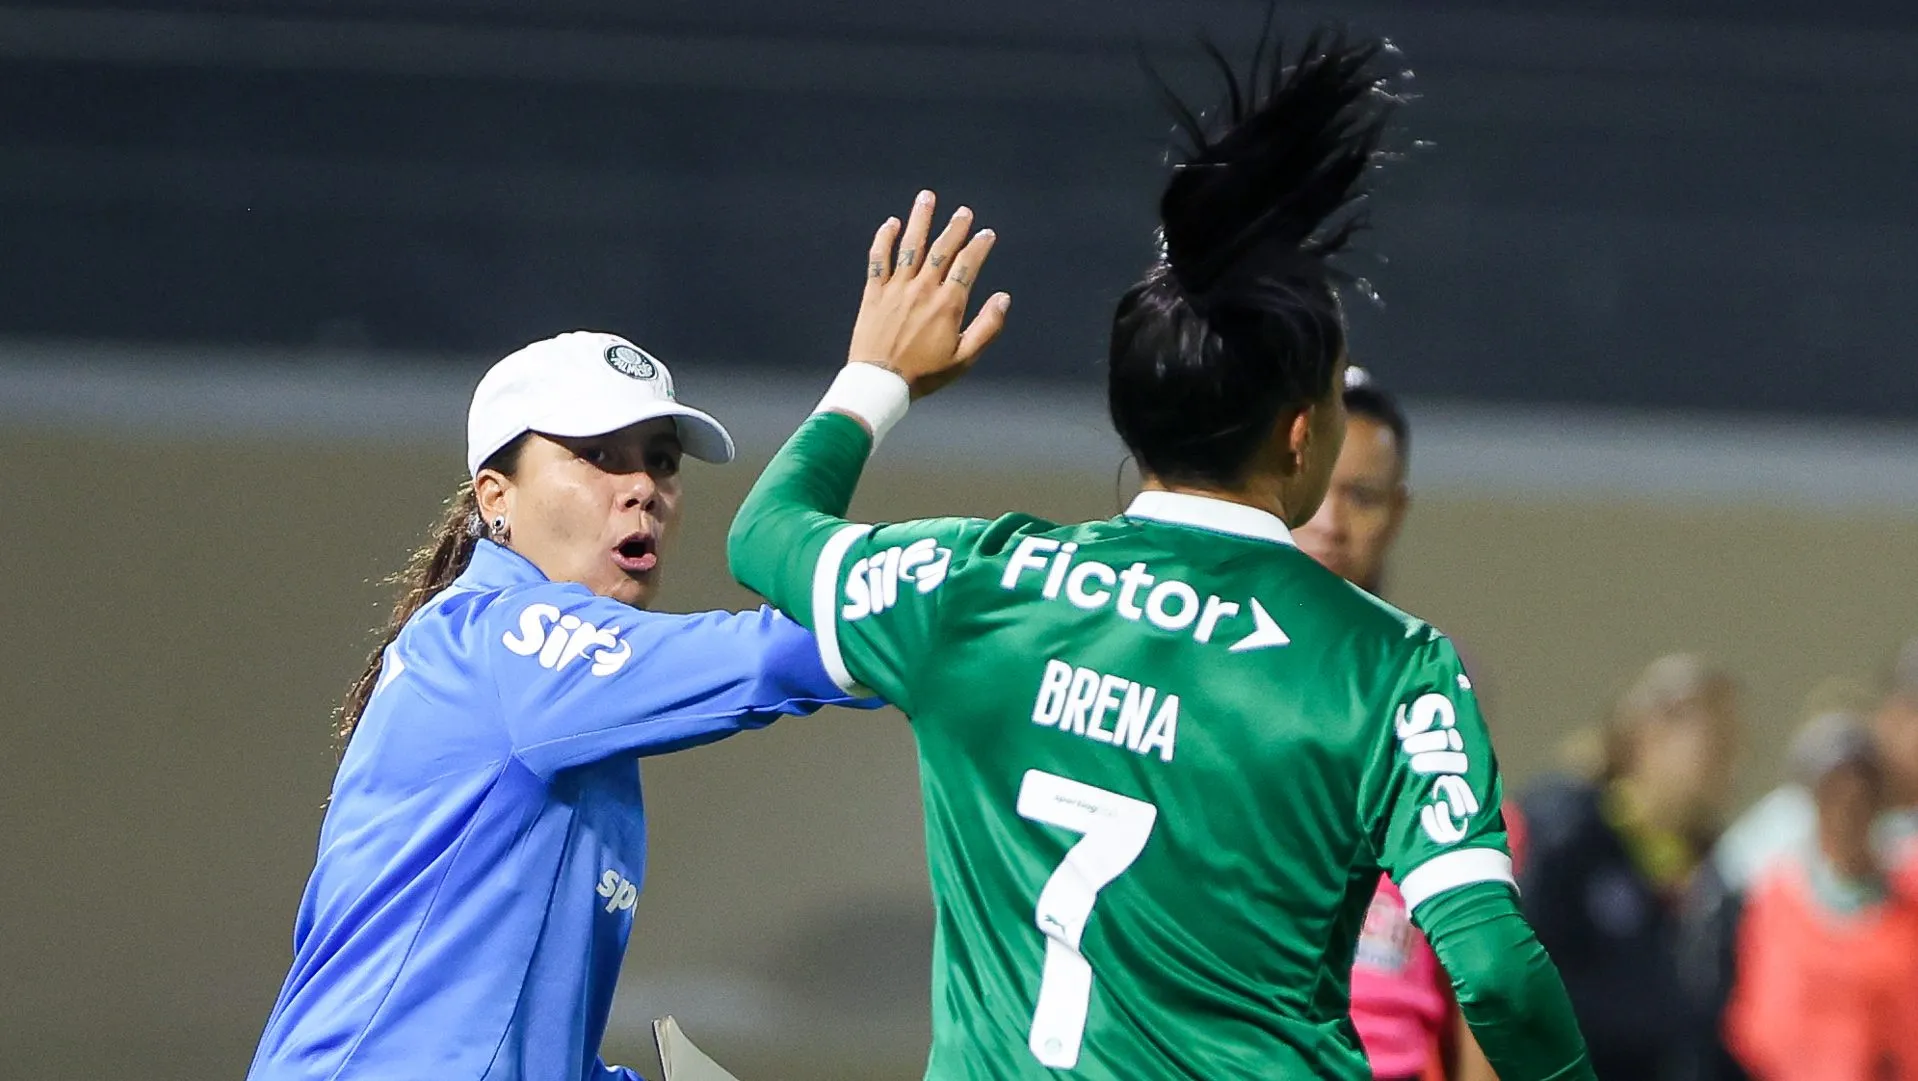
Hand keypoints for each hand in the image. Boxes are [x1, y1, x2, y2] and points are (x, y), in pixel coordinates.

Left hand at [848, 190, 1011, 399]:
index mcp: (948, 304)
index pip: (968, 265)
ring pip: (910, 245)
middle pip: (942, 249)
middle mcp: (923, 289)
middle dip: (955, 228)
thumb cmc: (924, 375)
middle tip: (964, 212)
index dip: (979, 246)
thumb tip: (1003, 298)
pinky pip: (879, 259)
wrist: (879, 383)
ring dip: (920, 219)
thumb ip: (987, 327)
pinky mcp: (874, 293)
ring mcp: (897, 288)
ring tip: (927, 197)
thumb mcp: (964, 359)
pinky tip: (892, 223)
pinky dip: (885, 239)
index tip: (987, 234)